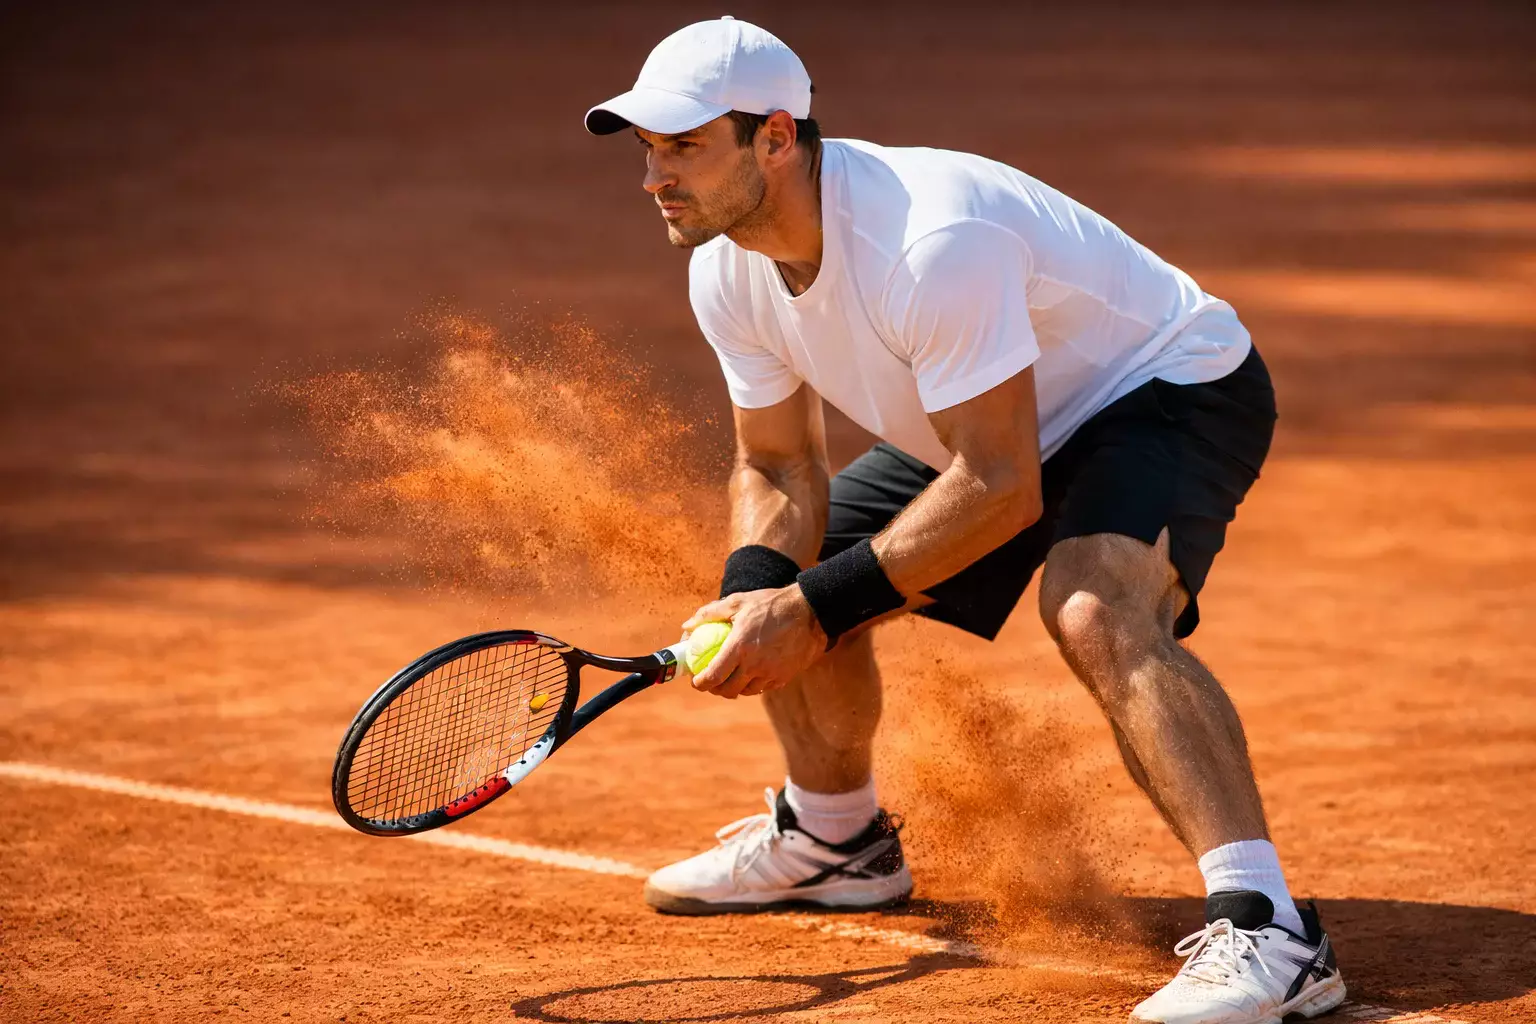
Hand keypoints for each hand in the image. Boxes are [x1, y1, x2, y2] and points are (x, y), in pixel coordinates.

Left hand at [682, 585, 827, 698]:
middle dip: (715, 689)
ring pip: (746, 691)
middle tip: (711, 681)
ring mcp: (771, 673)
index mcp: (740, 647)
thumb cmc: (771, 604)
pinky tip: (750, 675)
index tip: (696, 681)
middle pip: (728, 689)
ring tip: (730, 678)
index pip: (713, 676)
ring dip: (734, 689)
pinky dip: (753, 685)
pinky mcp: (784, 677)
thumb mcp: (738, 602)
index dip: (700, 683)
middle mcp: (754, 665)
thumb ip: (709, 613)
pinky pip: (763, 688)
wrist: (810, 612)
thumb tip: (687, 625)